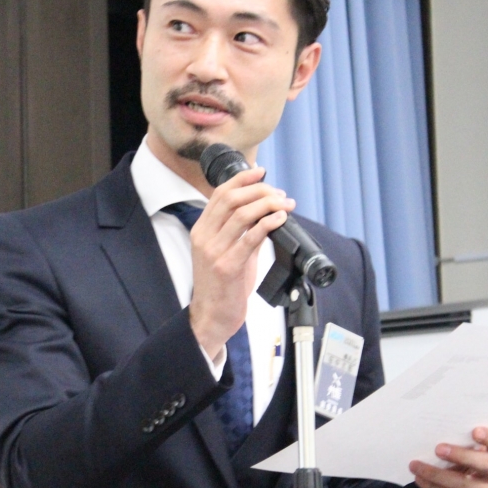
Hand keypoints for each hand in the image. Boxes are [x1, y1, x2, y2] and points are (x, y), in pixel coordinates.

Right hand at [188, 167, 294, 359]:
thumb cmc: (222, 285)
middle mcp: (204, 237)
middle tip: (279, 193)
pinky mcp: (227, 267)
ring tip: (285, 205)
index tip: (261, 172)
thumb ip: (242, 231)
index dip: (242, 179)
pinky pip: (249, 238)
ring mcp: (214, 252)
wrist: (213, 316)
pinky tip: (280, 219)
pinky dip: (267, 224)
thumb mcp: (226, 251)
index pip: (220, 194)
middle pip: (231, 199)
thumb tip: (265, 211)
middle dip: (259, 190)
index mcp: (201, 230)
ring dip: (268, 205)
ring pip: (241, 215)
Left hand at [410, 427, 487, 487]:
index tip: (474, 431)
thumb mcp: (460, 453)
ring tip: (417, 466)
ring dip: (438, 475)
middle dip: (462, 456)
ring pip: (467, 485)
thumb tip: (434, 436)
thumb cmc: (459, 466)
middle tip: (438, 449)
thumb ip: (457, 444)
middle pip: (487, 464)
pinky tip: (420, 479)